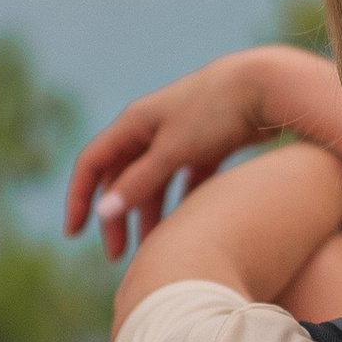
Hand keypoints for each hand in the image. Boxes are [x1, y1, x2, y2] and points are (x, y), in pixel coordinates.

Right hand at [65, 49, 295, 259]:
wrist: (268, 86)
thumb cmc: (217, 113)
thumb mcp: (174, 150)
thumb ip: (141, 182)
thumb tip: (104, 212)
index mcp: (134, 124)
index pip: (92, 164)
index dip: (79, 198)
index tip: (73, 234)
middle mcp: (152, 129)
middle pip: (121, 177)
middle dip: (115, 217)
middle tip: (116, 255)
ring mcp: (180, 136)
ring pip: (154, 183)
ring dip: (149, 215)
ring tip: (152, 249)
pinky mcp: (208, 144)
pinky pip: (185, 181)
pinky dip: (182, 204)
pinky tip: (188, 228)